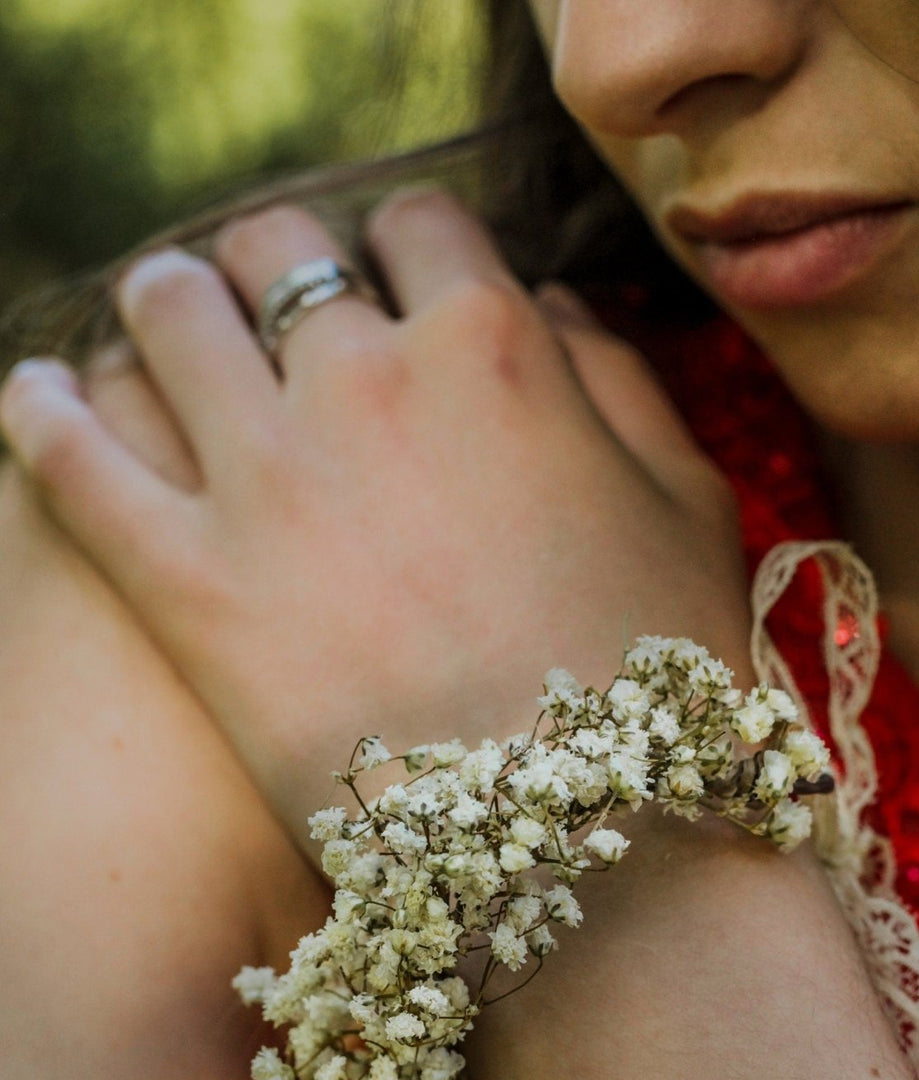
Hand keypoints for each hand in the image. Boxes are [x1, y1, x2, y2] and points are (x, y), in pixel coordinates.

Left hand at [0, 190, 748, 856]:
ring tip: (158, 322)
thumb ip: (621, 379)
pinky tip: (38, 391)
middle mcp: (367, 384)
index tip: (389, 282)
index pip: (416, 227)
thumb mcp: (688, 509)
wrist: (583, 847)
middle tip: (261, 300)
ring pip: (167, 315)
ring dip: (162, 301)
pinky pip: (77, 457)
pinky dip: (45, 409)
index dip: (400, 248)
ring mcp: (267, 482)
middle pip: (275, 251)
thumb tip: (551, 300)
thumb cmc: (660, 685)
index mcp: (493, 350)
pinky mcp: (190, 585)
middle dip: (268, 263)